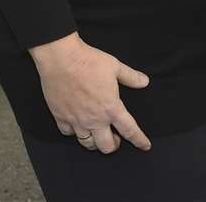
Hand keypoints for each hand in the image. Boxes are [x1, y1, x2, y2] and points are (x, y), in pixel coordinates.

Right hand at [28, 32, 151, 152]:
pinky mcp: (60, 117)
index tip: (145, 145)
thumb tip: (144, 81)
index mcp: (111, 108)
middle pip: (107, 146)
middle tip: (114, 137)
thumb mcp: (115, 66)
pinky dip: (73, 132)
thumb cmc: (89, 61)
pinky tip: (76, 126)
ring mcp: (77, 120)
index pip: (130, 131)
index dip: (139, 140)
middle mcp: (95, 120)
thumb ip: (131, 77)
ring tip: (96, 134)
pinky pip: (68, 133)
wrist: (61, 58)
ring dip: (94, 142)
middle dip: (113, 145)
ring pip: (87, 144)